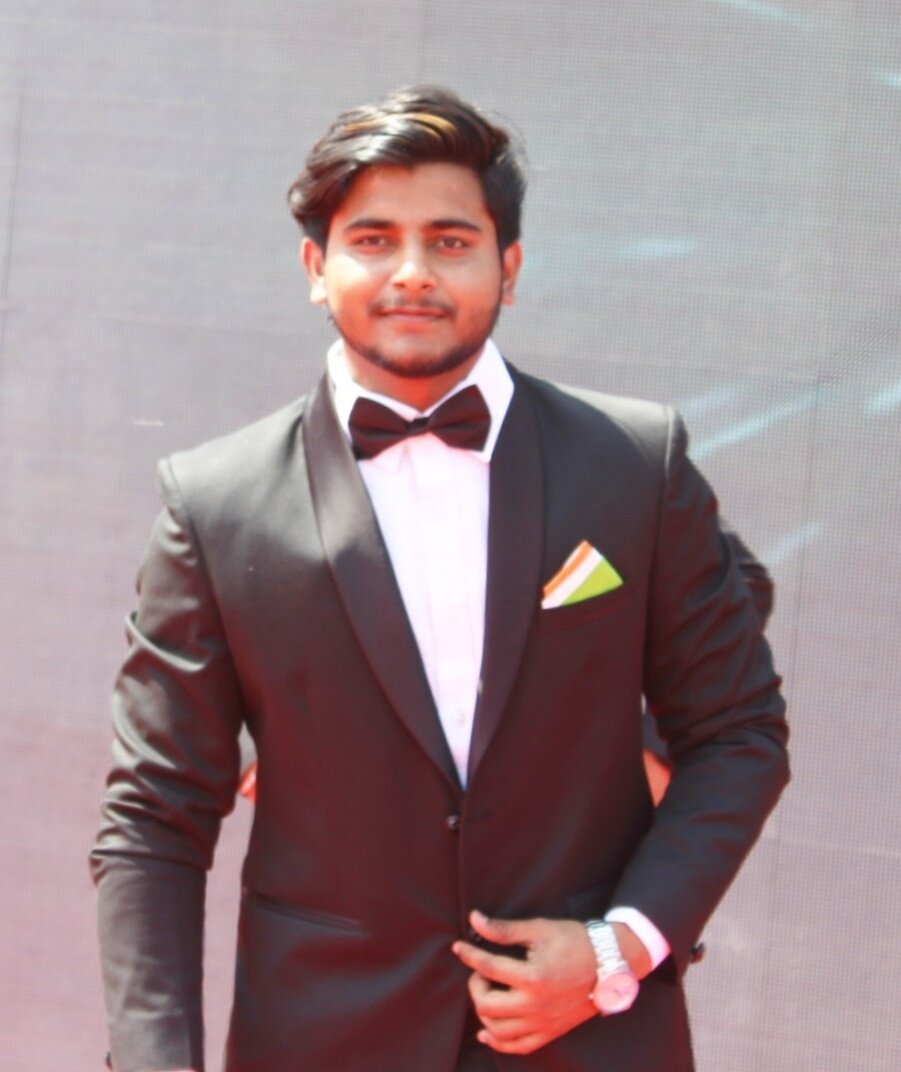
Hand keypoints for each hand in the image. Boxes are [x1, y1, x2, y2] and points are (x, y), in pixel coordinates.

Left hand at [451, 909, 598, 1054]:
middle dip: (476, 986)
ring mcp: (543, 1023)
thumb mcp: (539, 929)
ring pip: (497, 1031)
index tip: (459, 947)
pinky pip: (517, 1047)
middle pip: (486, 1005)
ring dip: (484, 1013)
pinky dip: (498, 1042)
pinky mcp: (550, 1032)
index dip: (469, 955)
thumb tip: (475, 919)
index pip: (488, 968)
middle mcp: (536, 1006)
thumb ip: (504, 929)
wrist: (609, 964)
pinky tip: (486, 1032)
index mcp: (533, 977)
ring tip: (487, 993)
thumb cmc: (575, 941)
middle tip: (481, 972)